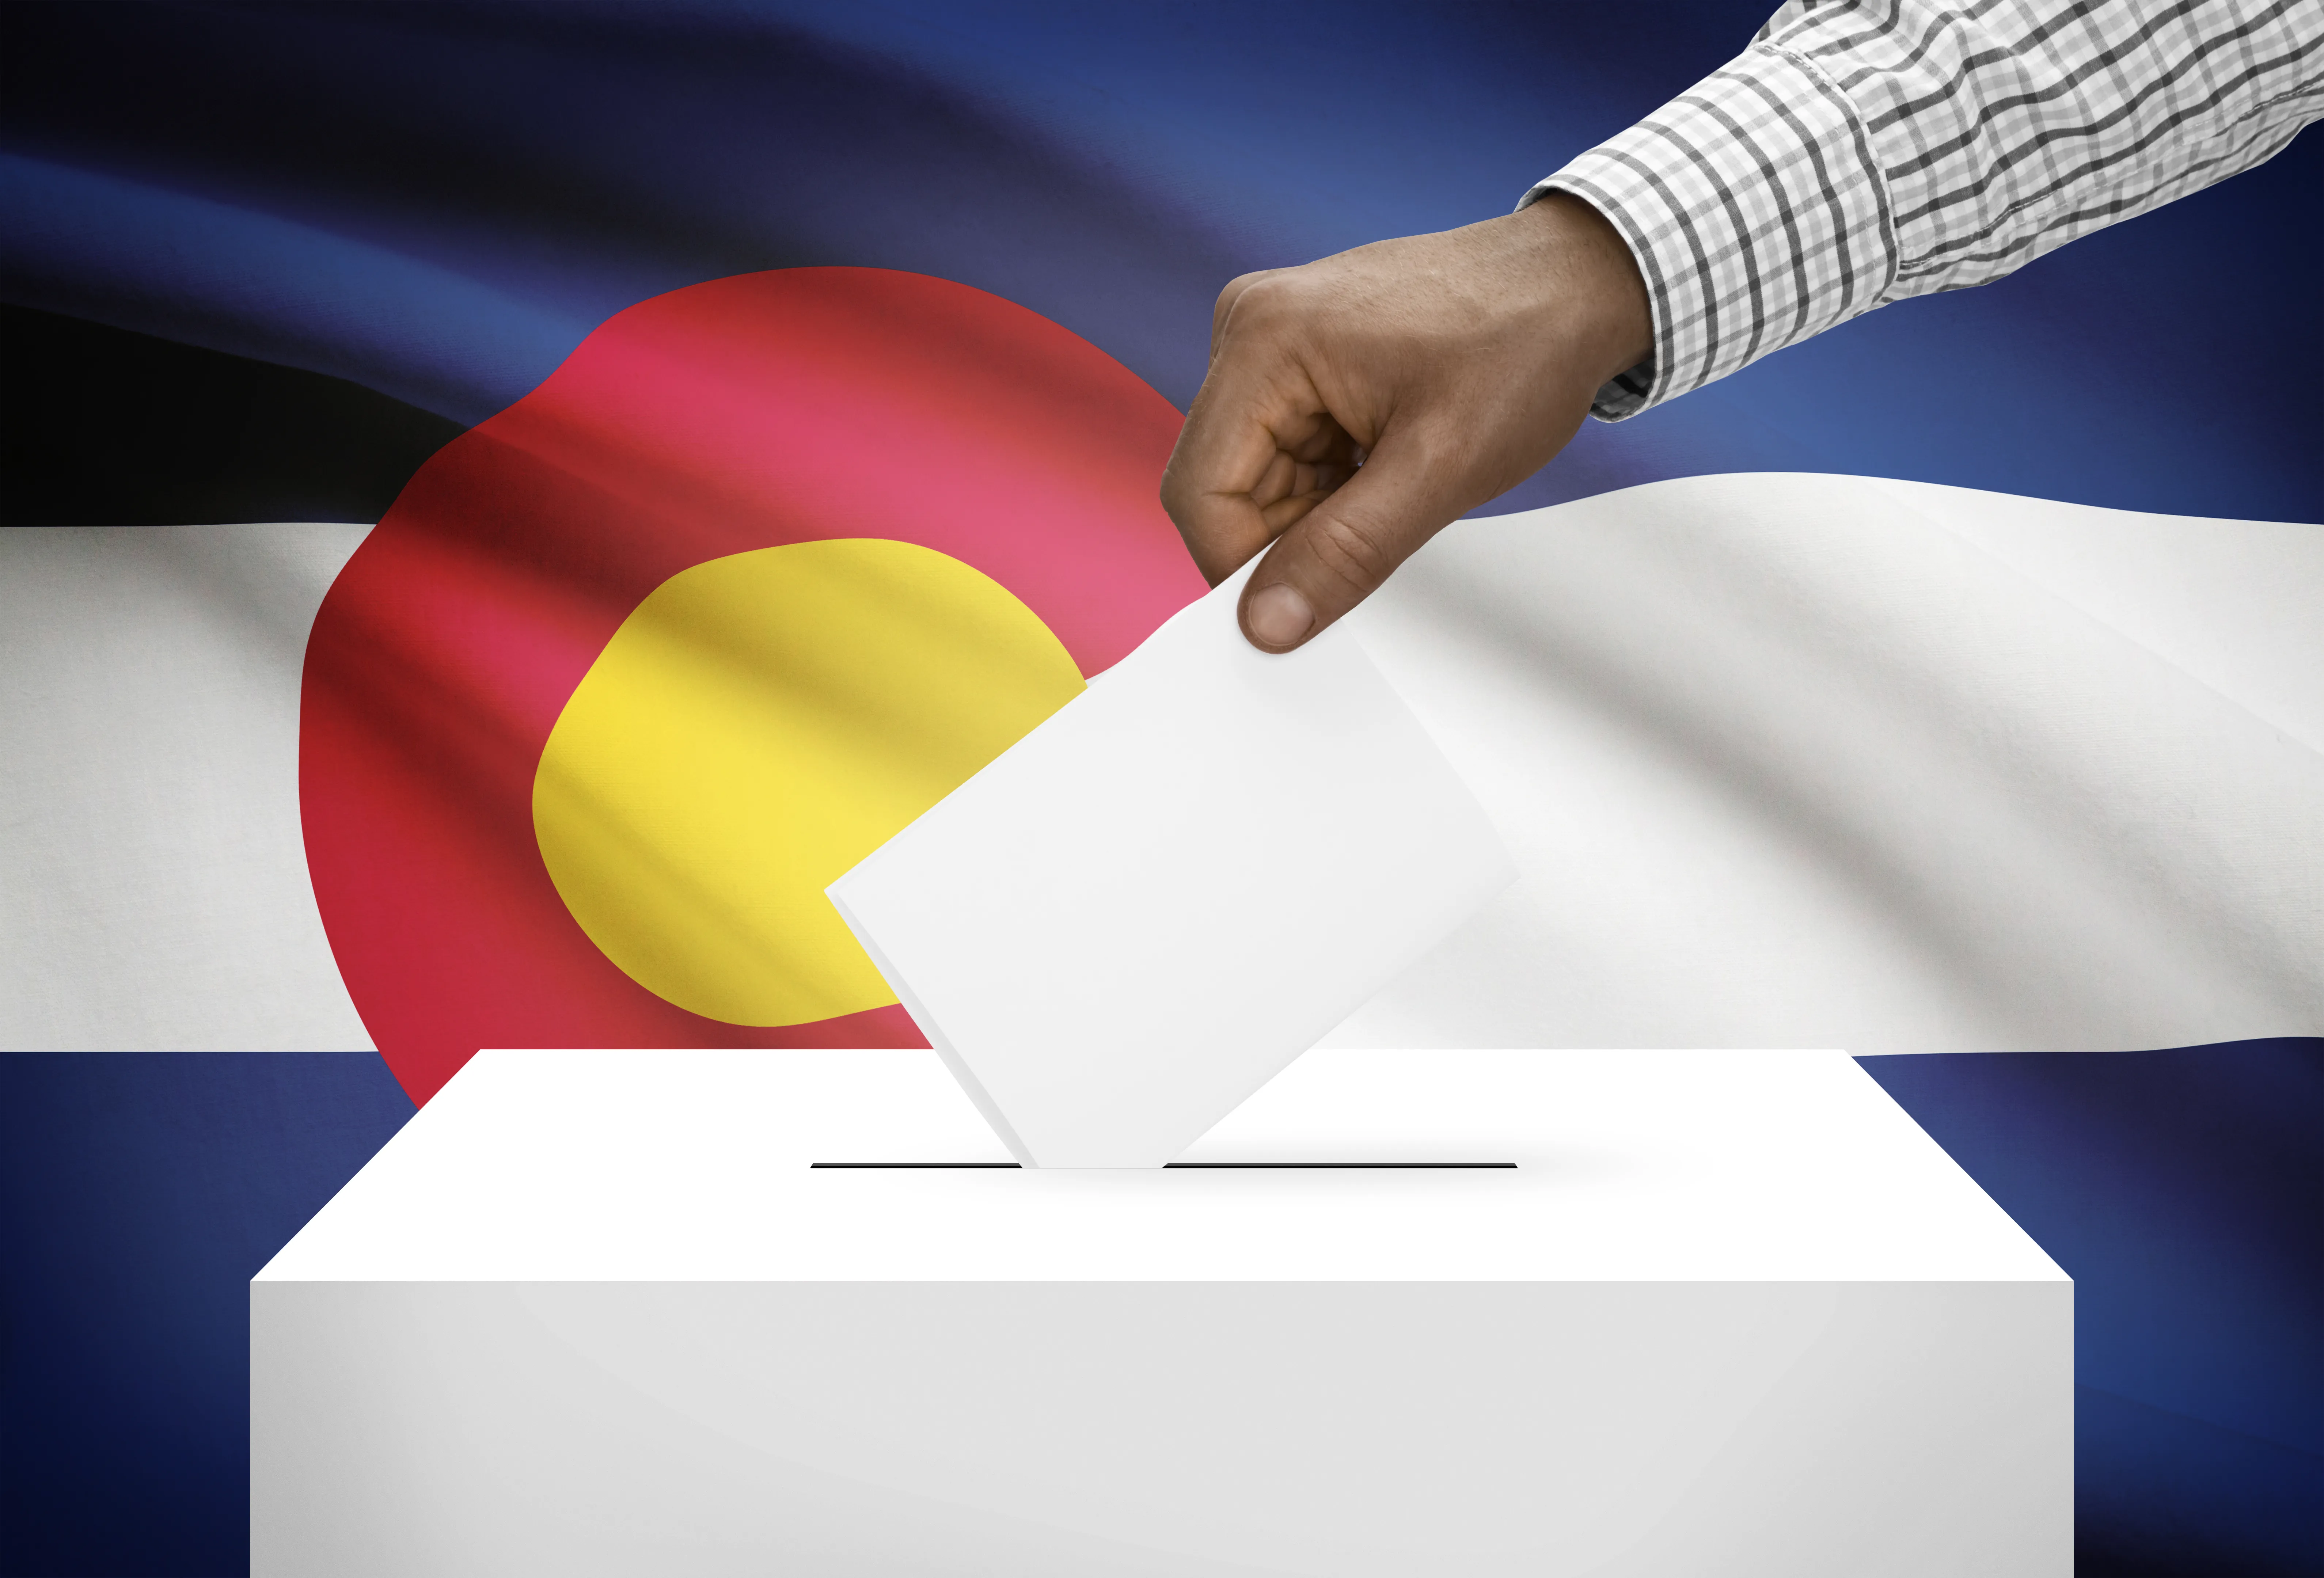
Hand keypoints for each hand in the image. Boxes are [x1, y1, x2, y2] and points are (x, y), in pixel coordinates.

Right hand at [1159, 193, 1652, 650]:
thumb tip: (1265, 623)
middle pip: (1224, 487)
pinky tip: (1390, 467)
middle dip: (1290, 537)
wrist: (1577, 283)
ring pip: (1255, 478)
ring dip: (1317, 513)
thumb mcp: (1440, 468)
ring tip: (1400, 485)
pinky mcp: (1298, 355)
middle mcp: (1250, 327)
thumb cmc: (1525, 345)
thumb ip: (1345, 551)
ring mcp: (1272, 338)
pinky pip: (1285, 452)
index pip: (1201, 494)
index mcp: (1264, 339)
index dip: (1240, 569)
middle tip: (1379, 537)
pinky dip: (1330, 485)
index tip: (1300, 611)